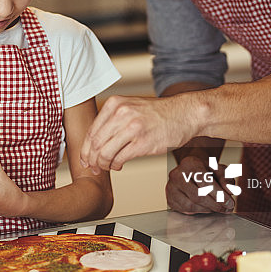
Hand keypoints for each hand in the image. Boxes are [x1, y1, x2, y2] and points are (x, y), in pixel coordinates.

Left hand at [81, 95, 196, 171]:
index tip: (85, 158)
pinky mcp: (143, 142)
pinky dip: (116, 165)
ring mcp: (133, 128)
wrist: (185, 113)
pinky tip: (119, 165)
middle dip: (91, 159)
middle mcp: (121, 113)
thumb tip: (94, 141)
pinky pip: (120, 158)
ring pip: (105, 152)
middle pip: (95, 143)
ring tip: (107, 167)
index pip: (92, 131)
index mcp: (115, 104)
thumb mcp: (131, 107)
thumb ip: (112, 119)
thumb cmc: (158, 114)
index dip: (85, 148)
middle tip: (93, 167)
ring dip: (103, 164)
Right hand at [165, 156, 234, 213]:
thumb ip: (227, 179)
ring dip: (208, 210)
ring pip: (191, 205)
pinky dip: (199, 212)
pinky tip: (206, 208)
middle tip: (226, 209)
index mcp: (190, 164)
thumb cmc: (206, 170)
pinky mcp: (170, 198)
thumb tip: (231, 191)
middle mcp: (177, 174)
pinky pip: (185, 210)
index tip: (230, 203)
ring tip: (217, 208)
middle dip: (215, 205)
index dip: (219, 195)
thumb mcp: (219, 170)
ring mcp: (171, 187)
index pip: (205, 181)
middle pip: (198, 196)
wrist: (190, 170)